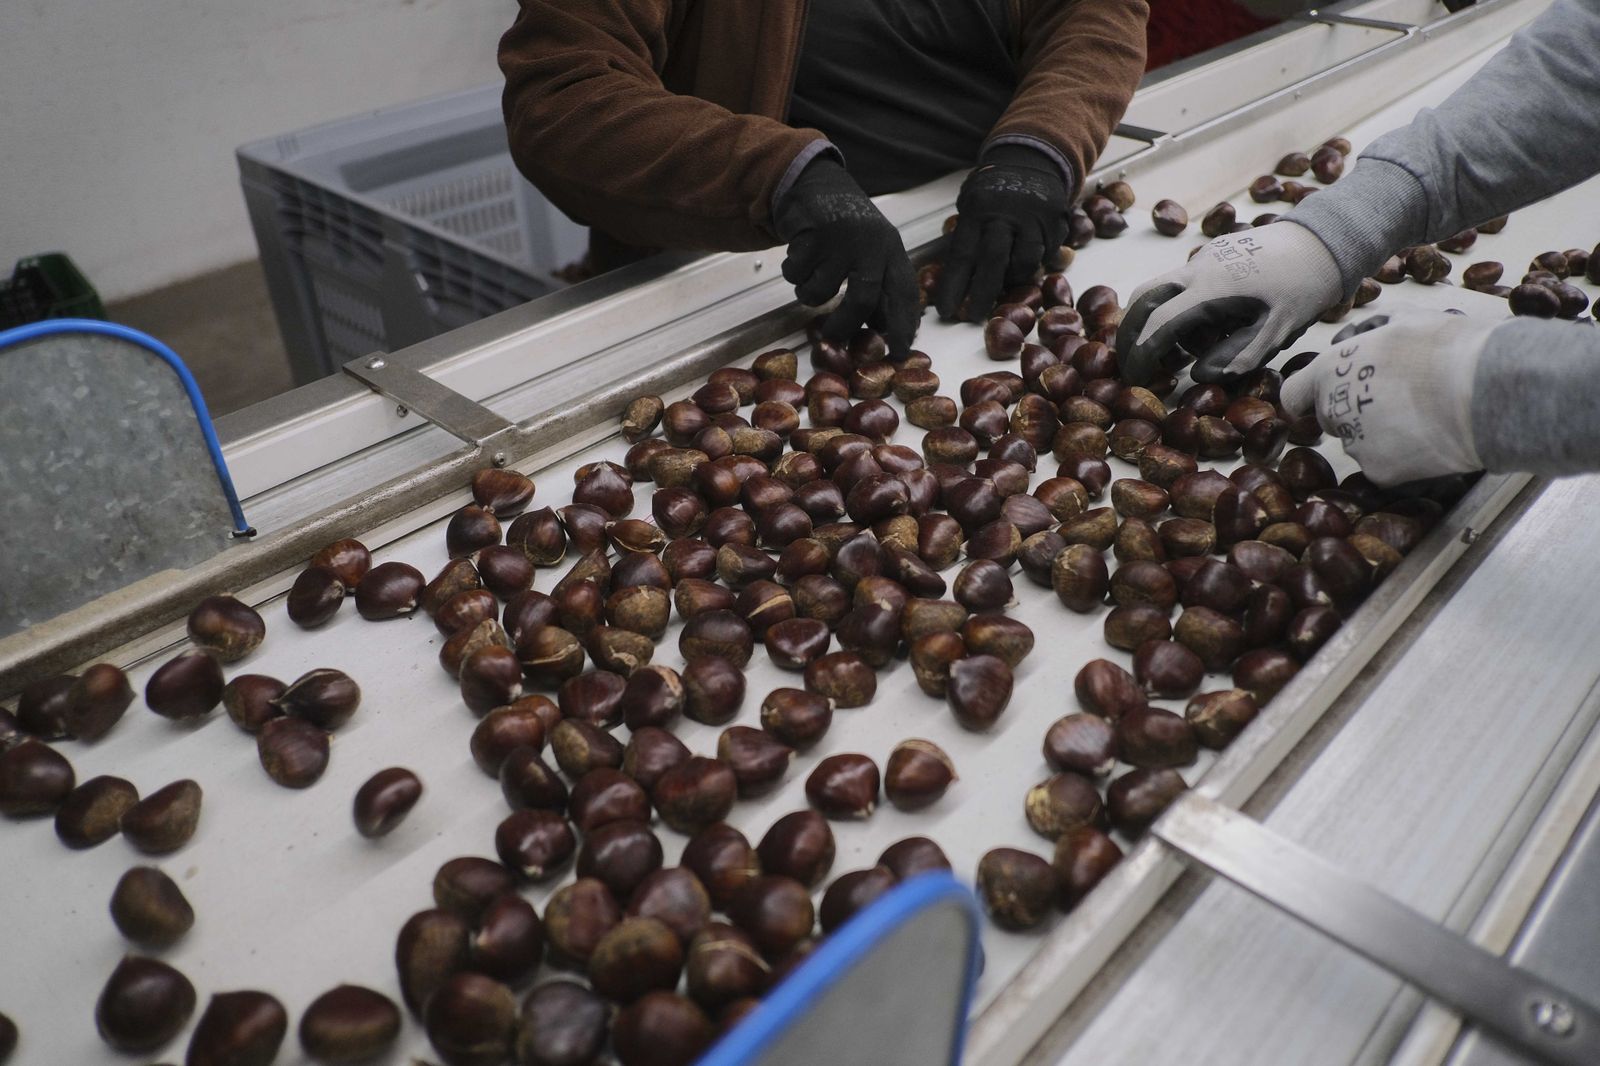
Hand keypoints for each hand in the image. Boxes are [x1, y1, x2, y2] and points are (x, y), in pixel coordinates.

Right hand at [776, 157, 918, 358]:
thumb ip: (877, 287)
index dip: (903, 325)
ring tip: (811, 275)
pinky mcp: (813, 234)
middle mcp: (871, 243)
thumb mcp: (870, 252)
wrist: (815, 183)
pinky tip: (800, 255)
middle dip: (845, 324)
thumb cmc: (846, 227)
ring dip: (809, 292)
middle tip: (832, 337)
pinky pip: (797, 275)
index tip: (900, 353)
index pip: (903, 292)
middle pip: (862, 298)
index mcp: (891, 249)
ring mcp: (842, 238)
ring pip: (821, 290)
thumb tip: (881, 328)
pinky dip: (794, 274)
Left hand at [935, 144, 1071, 322]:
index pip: (962, 254)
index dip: (954, 286)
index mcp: (978, 209)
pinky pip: (1047, 254)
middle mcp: (1005, 214)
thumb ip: (965, 232)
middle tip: (972, 316)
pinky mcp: (1056, 221)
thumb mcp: (972, 200)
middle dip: (982, 294)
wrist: (1033, 157)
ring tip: (1006, 280)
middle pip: (993, 262)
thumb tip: (950, 273)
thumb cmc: (995, 187)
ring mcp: (1033, 218)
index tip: (946, 310)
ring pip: (1025, 262)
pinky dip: (1036, 263)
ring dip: (1013, 278)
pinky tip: (1027, 261)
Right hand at [1117, 223, 1342, 384]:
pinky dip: (1181, 308)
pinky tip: (1210, 327)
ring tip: (1189, 350)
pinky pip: (1182, 283)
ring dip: (1161, 321)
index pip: (1158, 324)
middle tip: (1135, 362)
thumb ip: (1237, 356)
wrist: (1325, 239)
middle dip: (1130, 332)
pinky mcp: (1212, 254)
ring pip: (1161, 290)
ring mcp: (1203, 257)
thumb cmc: (1305, 288)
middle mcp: (1197, 268)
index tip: (1136, 379)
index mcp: (1210, 288)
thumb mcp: (1277, 331)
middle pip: (1142, 298)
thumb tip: (1198, 374)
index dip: (1141, 355)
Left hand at [1280, 312, 1492, 485]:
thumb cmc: (1446, 347)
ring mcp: (1355, 445)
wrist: (1483, 389)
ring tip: (1424, 418)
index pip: (1295, 395)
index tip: (1322, 398)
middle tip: (1398, 399)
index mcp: (1328, 372)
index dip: (1308, 396)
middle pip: (1332, 418)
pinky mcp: (1380, 472)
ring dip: (1382, 435)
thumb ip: (1374, 330)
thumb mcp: (1405, 319)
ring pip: (1361, 443)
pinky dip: (1403, 459)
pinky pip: (1385, 467)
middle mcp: (1333, 411)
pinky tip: (1430, 440)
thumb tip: (1367, 333)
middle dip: (1355, 410)